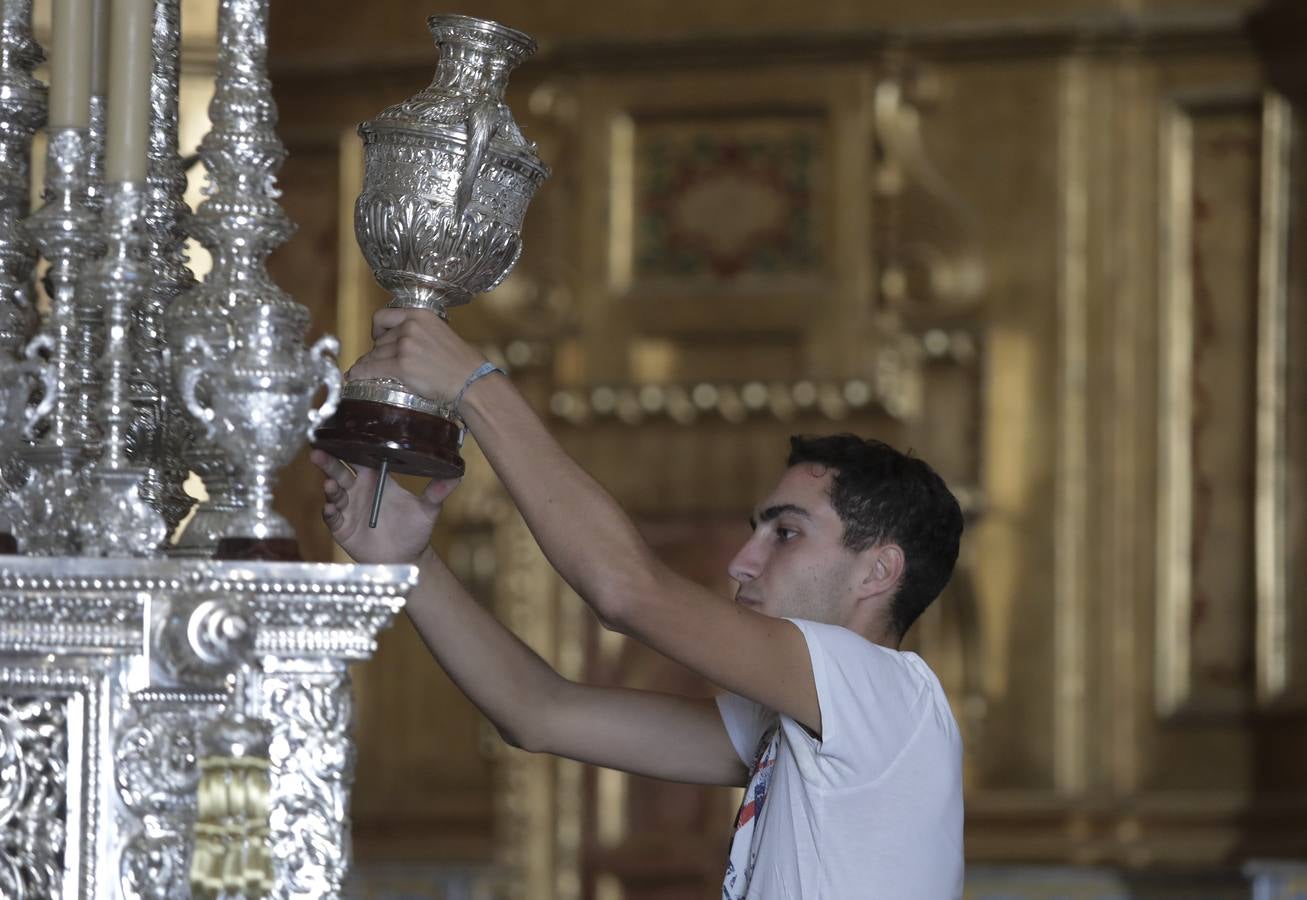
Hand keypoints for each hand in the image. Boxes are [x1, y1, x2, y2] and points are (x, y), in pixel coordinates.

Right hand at [312, 449, 457, 564]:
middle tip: (319, 452)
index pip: (360, 457)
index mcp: (376, 478)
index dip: (349, 447)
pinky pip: (333, 517)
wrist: (406, 558)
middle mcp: (359, 489)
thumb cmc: (415, 530)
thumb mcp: (428, 509)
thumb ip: (437, 491)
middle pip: (339, 470)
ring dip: (330, 487)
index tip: (340, 435)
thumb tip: (458, 474)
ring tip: (331, 484)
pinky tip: (332, 508)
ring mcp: (349, 507)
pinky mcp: (342, 526)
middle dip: (329, 462)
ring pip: (334, 492)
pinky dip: (331, 512)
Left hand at [346, 307, 485, 402]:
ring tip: (366, 372)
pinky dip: (360, 372)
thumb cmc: (461, 362)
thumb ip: (420, 332)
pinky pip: (372, 368)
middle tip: (383, 364)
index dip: (377, 329)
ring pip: (375, 355)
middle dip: (379, 352)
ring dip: (371, 364)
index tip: (378, 338)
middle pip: (380, 340)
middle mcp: (410, 327)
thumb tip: (399, 342)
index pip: (384, 316)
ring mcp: (405, 346)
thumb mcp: (441, 333)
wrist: (471, 380)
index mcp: (420, 315)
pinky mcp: (401, 366)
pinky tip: (353, 376)